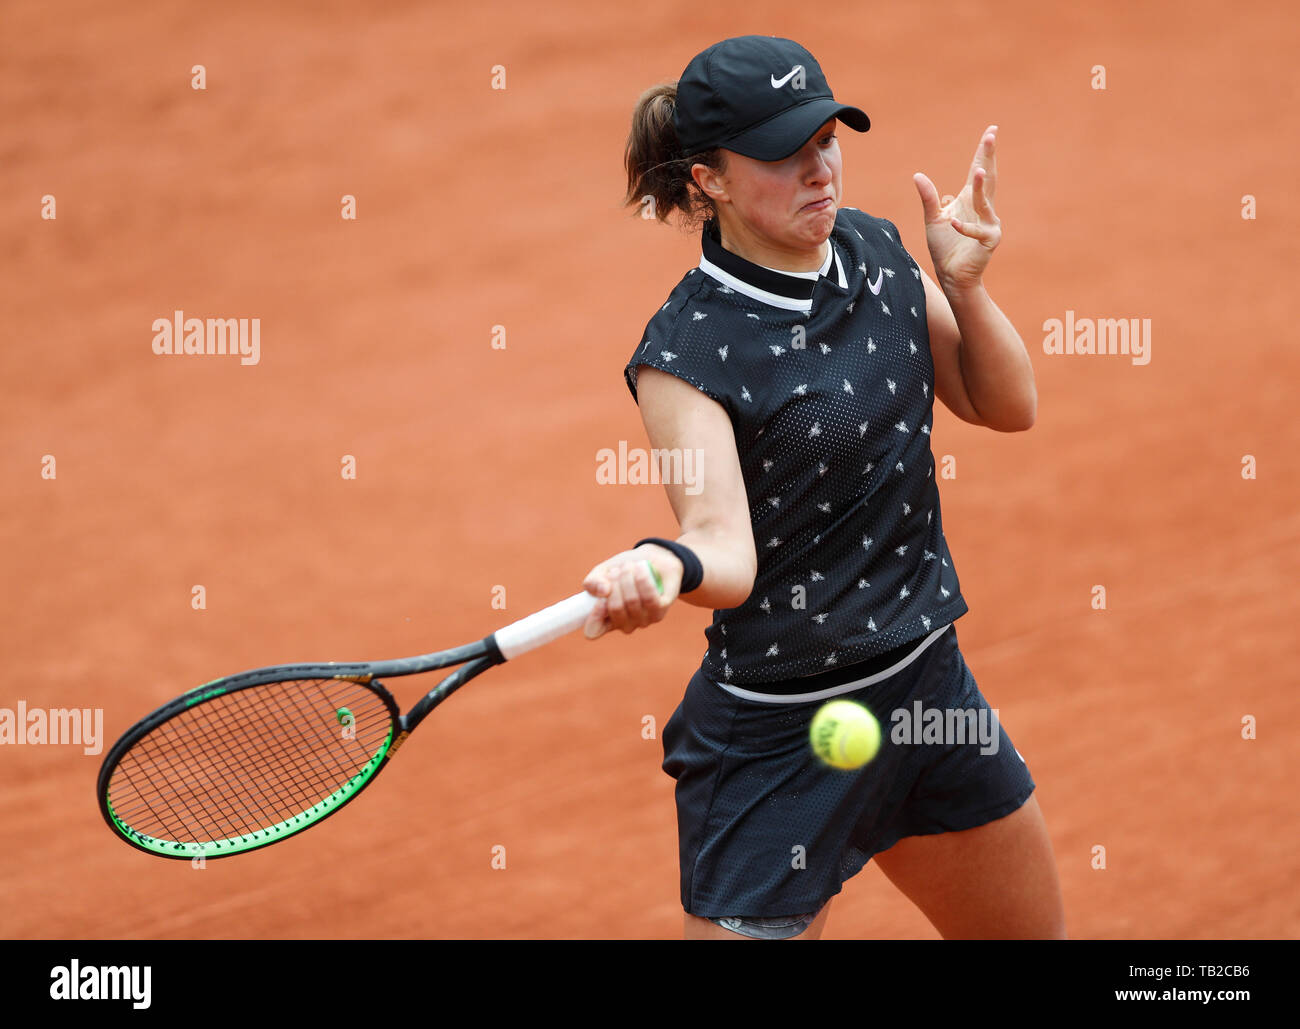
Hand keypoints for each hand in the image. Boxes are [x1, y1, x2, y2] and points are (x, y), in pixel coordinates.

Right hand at [581, 546, 680, 638]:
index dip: (594, 617)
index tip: (600, 597)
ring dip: (629, 577)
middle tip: (617, 570)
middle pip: (615, 608)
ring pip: (632, 601)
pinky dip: (643, 580)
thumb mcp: (602, 572)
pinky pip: (649, 598)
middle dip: (615, 582)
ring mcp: (642, 621)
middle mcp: (624, 625)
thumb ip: (593, 582)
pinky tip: (641, 569)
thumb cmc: (623, 570)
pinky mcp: (659, 613)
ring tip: (629, 566)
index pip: (593, 631)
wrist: (652, 560)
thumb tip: (603, 591)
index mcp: (605, 619)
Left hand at [913, 125, 1001, 294]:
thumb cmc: (945, 245)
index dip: (983, 152)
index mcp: (971, 199)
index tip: (991, 131)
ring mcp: (988, 224)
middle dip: (988, 157)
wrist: (952, 274)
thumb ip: (928, 197)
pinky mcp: (988, 241)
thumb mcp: (932, 218)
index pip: (978, 170)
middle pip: (986, 178)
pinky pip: (976, 231)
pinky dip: (965, 227)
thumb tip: (918, 175)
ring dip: (980, 187)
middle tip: (991, 137)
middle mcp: (983, 207)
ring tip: (977, 171)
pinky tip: (953, 221)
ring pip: (984, 202)